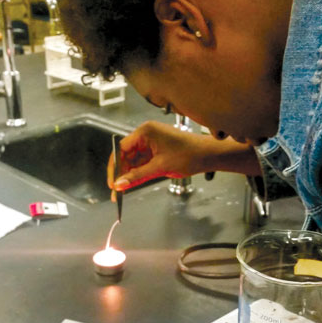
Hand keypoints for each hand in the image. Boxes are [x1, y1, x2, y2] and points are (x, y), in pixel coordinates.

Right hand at [107, 121, 260, 193]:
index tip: (112, 181)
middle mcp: (147, 135)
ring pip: (134, 160)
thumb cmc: (189, 155)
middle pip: (126, 155)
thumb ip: (137, 176)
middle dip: (121, 172)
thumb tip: (119, 184)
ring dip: (129, 175)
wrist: (209, 155)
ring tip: (123, 191)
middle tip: (117, 189)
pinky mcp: (157, 151)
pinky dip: (138, 173)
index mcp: (145, 132)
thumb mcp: (160, 168)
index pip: (121, 148)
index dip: (115, 166)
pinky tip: (133, 184)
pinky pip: (143, 163)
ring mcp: (152, 143)